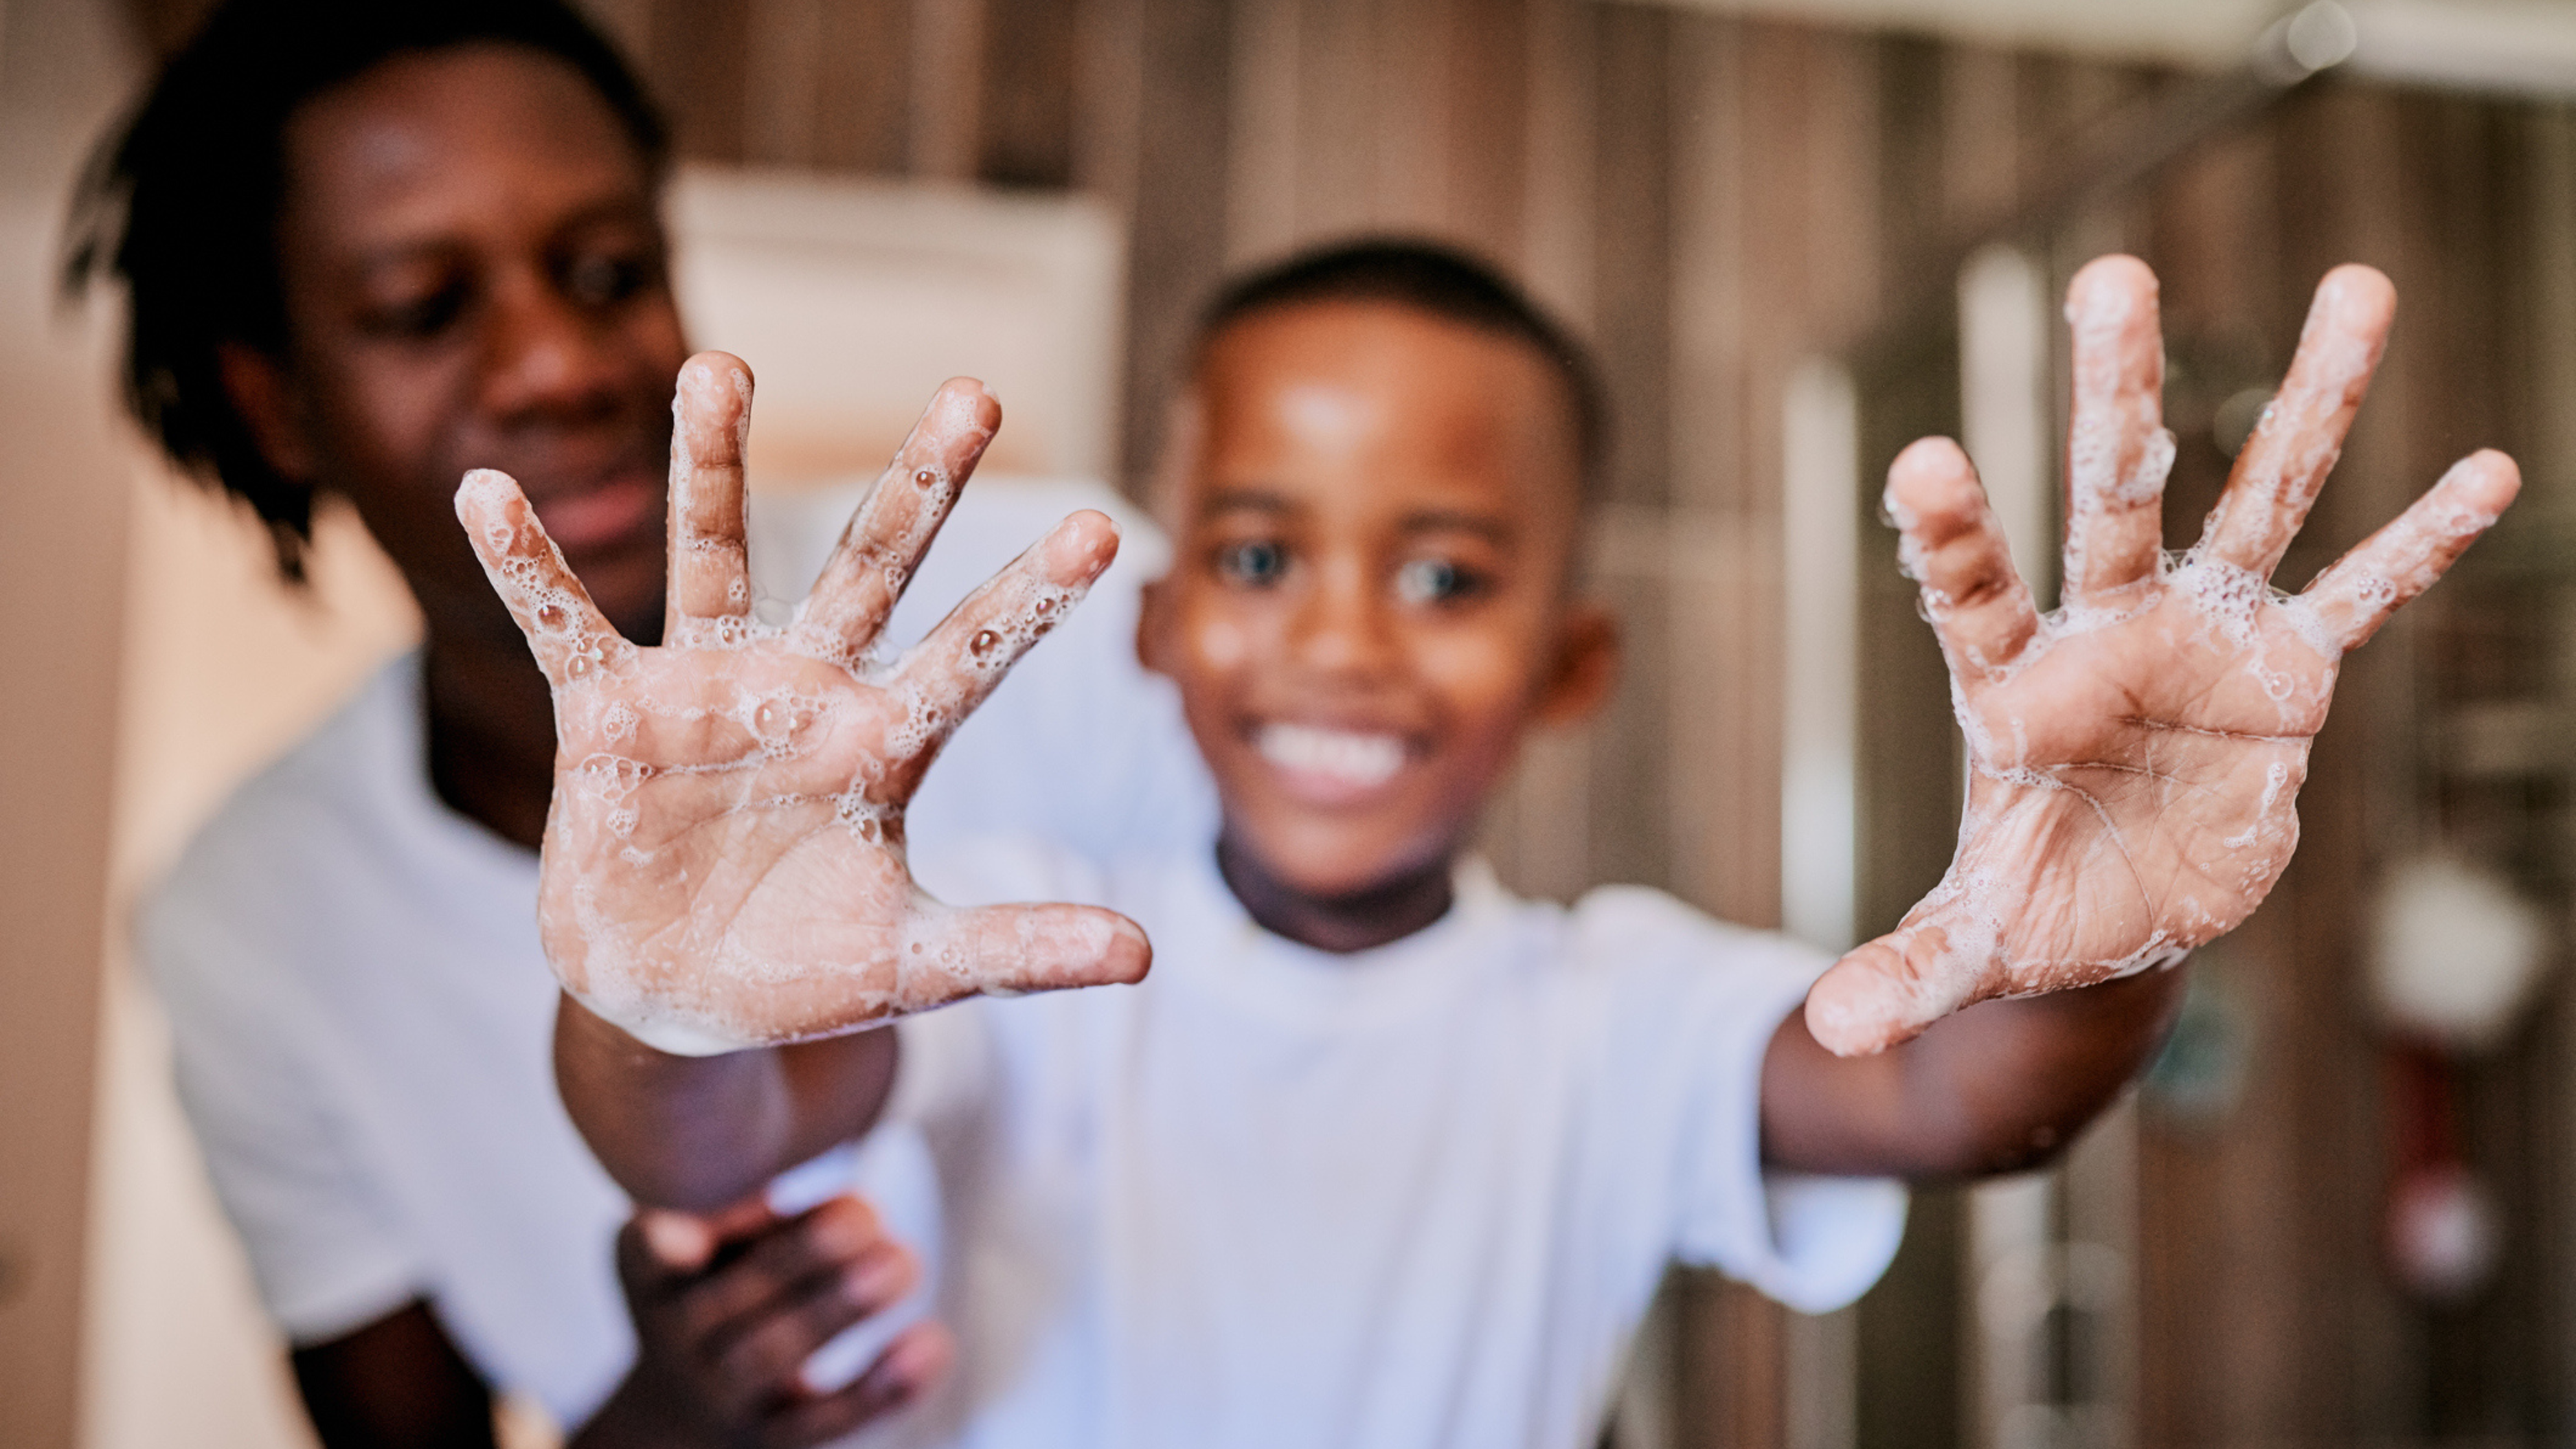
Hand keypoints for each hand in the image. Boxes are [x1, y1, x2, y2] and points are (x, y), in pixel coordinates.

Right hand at [457, 354, 1150, 1052]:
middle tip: (979, 392)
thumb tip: (1145, 953)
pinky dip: (527, 567)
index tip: (1103, 524)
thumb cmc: (805, 968)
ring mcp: (707, 693)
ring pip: (717, 558)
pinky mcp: (608, 717)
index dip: (1033, 595)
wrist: (679, 1004)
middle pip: (873, 567)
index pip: (974, 652)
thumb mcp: (916, 963)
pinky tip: (489, 493)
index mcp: (887, 742)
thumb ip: (1019, 948)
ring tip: (720, 365)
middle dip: (922, 484)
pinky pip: (564, 627)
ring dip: (715, 465)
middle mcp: (805, 691)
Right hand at [578, 1191, 949, 1447]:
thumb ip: (764, 1212)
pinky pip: (824, 1422)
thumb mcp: (714, 1236)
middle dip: (806, 1255)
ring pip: (774, 1357)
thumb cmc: (723, 1280)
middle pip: (732, 1300)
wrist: (681, 1404)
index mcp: (646, 1267)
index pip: (650, 1250)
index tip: (698, 1231)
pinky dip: (883, 1387)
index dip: (672, 1240)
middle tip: (872, 1213)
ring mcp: (716, 1398)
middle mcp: (668, 1338)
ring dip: (843, 1307)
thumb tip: (855, 1211)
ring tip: (906, 1262)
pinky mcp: (767, 1442)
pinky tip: (932, 1342)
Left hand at [1803, 256, 2518, 1056]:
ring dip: (2308, 402)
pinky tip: (2485, 469)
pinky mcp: (2289, 684)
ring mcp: (2205, 645)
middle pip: (2111, 497)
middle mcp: (2109, 636)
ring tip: (2360, 285)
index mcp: (2014, 688)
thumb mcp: (1968, 948)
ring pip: (2258, 502)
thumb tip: (1832, 1033)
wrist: (2109, 919)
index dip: (1954, 536)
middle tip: (2114, 271)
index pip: (1973, 595)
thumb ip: (1909, 973)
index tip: (1923, 459)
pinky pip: (2361, 602)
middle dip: (2116, 394)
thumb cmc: (2025, 913)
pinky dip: (2419, 546)